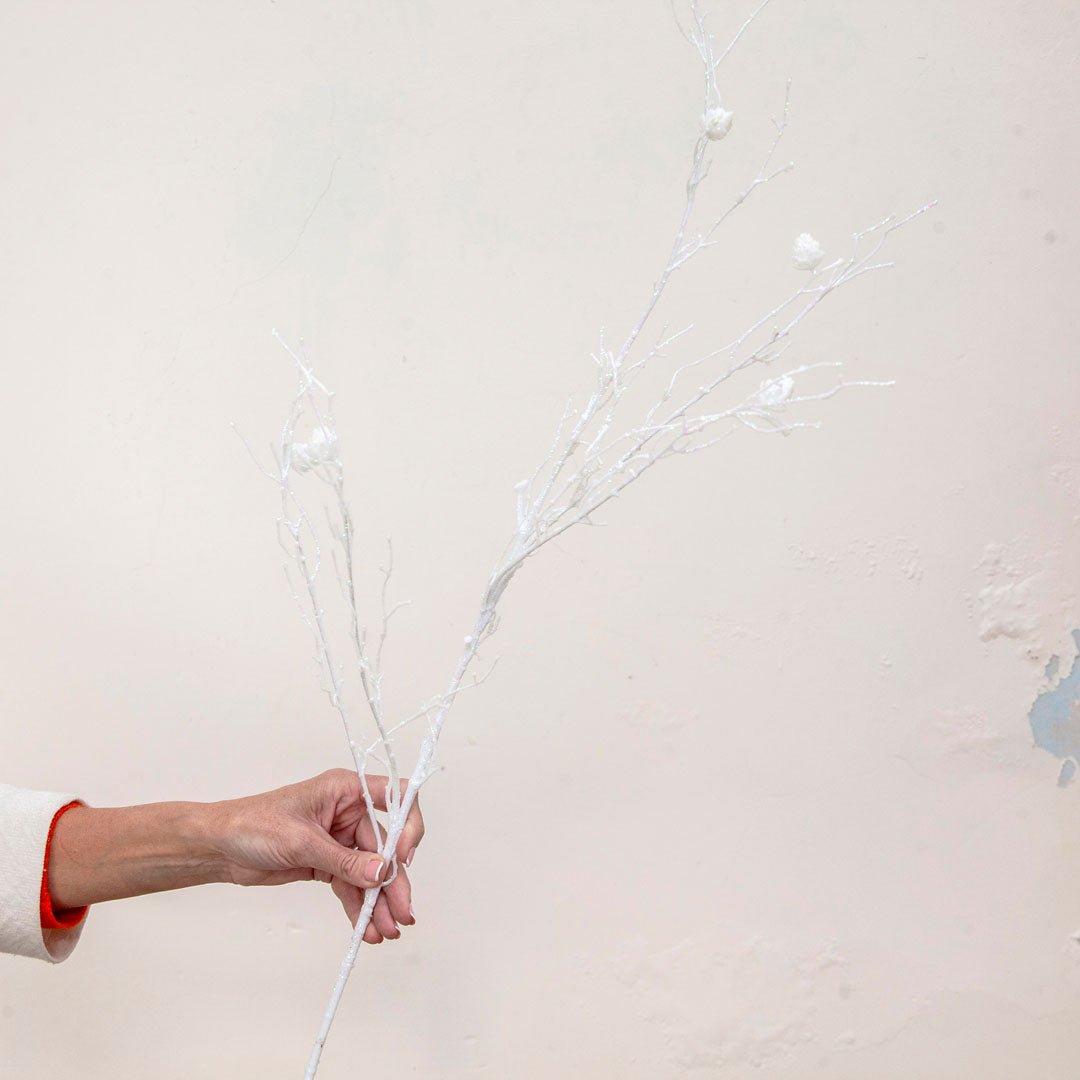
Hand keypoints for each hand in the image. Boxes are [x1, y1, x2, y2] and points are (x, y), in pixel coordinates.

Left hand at [210, 769, 424, 943]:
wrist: (220, 848)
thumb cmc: (253, 825)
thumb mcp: (301, 842)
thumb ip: (344, 861)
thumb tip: (382, 873)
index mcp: (346, 790)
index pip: (396, 798)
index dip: (407, 826)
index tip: (403, 858)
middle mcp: (348, 812)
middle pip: (385, 847)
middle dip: (394, 882)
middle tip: (402, 913)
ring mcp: (339, 840)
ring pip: (370, 872)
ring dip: (378, 902)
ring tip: (386, 931)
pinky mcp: (328, 864)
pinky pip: (352, 886)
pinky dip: (359, 907)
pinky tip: (365, 928)